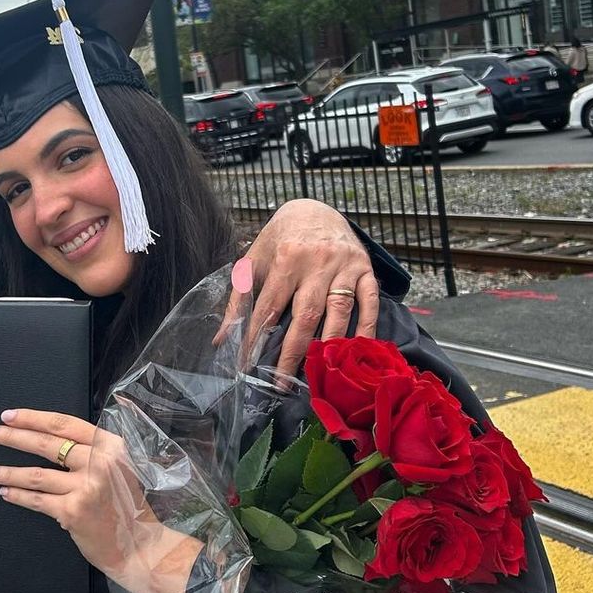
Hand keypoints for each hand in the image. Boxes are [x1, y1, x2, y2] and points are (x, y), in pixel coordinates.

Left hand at [0, 409, 200, 592]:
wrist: (137, 542)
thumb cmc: (123, 503)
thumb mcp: (118, 466)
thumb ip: (92, 450)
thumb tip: (48, 436)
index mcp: (110, 445)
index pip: (64, 424)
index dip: (33, 418)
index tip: (8, 416)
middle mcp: (100, 462)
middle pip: (46, 444)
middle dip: (12, 437)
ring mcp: (86, 487)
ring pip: (36, 475)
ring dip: (8, 471)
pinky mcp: (74, 511)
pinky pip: (37, 500)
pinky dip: (17, 495)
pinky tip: (4, 492)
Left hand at [219, 199, 378, 377]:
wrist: (315, 209)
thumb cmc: (279, 240)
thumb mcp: (253, 261)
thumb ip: (238, 300)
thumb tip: (222, 339)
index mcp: (287, 258)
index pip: (269, 307)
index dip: (257, 338)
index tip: (247, 365)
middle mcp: (317, 262)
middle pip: (305, 315)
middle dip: (292, 352)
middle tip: (280, 383)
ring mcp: (344, 266)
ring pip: (339, 311)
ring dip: (329, 345)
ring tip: (318, 374)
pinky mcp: (365, 269)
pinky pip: (369, 302)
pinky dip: (365, 327)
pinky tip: (356, 351)